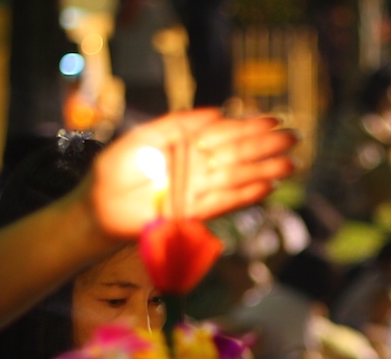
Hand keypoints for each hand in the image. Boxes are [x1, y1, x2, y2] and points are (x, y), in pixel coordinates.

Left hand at [86, 110, 296, 238]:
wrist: (96, 208)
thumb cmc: (115, 172)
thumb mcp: (144, 137)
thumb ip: (178, 124)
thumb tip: (217, 112)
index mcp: (186, 147)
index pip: (224, 134)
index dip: (250, 127)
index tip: (274, 119)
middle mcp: (196, 169)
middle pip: (236, 156)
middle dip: (266, 147)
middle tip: (294, 140)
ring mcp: (196, 192)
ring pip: (236, 179)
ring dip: (264, 172)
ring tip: (290, 165)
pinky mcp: (191, 215)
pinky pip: (222, 204)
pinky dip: (243, 196)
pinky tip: (266, 188)